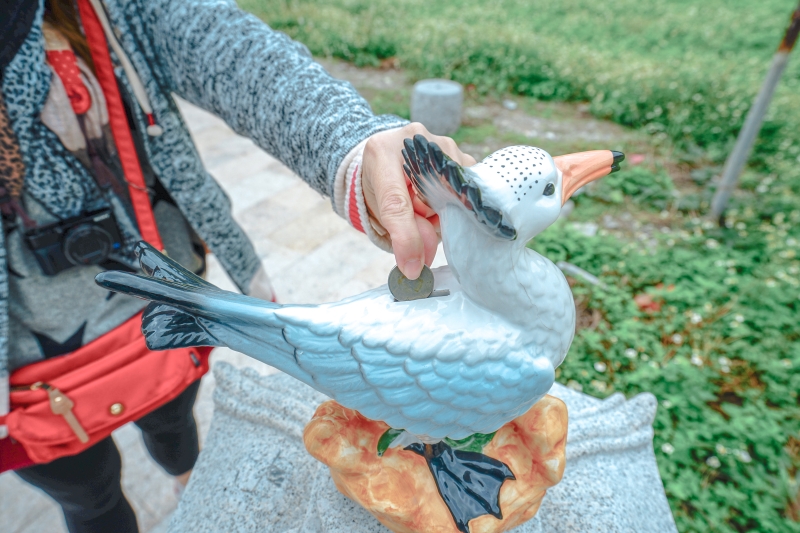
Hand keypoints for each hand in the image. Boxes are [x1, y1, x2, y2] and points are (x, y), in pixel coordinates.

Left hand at [361, 123, 475, 278]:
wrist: (389, 157)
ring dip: (441, 211)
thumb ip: (399, 232)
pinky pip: (466, 191)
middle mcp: (415, 139)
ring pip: (453, 196)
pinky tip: (440, 198)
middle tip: (418, 218)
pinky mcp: (461, 154)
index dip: (406, 236)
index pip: (396, 201)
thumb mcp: (379, 208)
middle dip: (427, 219)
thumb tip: (422, 262)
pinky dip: (454, 203)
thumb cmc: (381, 184)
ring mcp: (442, 144)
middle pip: (432, 199)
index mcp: (382, 152)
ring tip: (424, 202)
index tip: (412, 266)